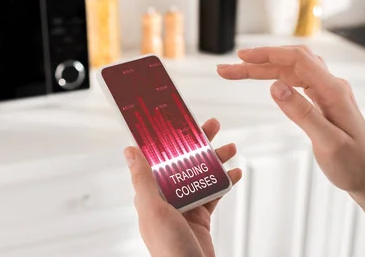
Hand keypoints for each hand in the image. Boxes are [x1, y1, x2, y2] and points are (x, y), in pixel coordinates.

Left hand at [124, 118, 241, 256]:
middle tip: (213, 126)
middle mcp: (166, 198)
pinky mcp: (200, 218)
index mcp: (150, 194)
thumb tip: (129, 150)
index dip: (170, 138)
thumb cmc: (169, 250)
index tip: (181, 120)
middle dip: (198, 143)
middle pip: (183, 162)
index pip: (159, 157)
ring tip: (230, 147)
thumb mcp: (154, 210)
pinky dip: (224, 182)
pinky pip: (213, 194)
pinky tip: (234, 173)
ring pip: (200, 175)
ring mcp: (184, 208)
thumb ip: (143, 180)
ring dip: (215, 160)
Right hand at [217, 45, 364, 239]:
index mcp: (333, 91)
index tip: (241, 59)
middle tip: (228, 69)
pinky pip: (295, 78)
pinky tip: (263, 79)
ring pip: (291, 68)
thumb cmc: (353, 164)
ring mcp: (326, 91)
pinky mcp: (321, 99)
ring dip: (263, 67)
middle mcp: (330, 85)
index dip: (267, 55)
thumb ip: (302, 113)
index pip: (296, 60)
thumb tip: (275, 87)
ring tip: (238, 71)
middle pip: (290, 61)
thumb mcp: (328, 142)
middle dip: (257, 61)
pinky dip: (274, 75)